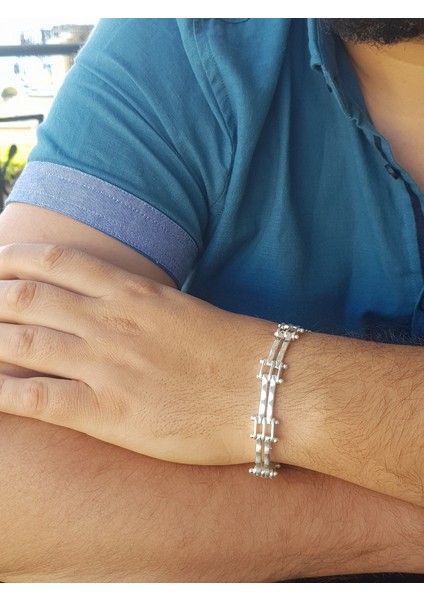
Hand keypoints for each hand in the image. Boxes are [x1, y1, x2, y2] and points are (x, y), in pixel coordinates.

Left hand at [0, 243, 270, 464]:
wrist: (268, 387)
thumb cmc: (230, 349)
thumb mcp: (179, 308)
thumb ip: (137, 301)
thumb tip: (108, 300)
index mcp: (131, 293)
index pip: (55, 263)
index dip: (13, 259)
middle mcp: (110, 321)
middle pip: (26, 298)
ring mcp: (107, 365)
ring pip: (21, 343)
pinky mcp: (110, 412)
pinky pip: (38, 400)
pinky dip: (2, 393)